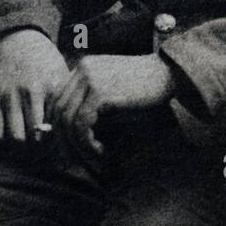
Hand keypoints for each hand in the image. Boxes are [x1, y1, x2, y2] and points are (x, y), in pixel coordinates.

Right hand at [0, 28, 70, 142]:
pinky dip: (7, 142)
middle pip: (36, 136)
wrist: (20, 42)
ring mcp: (10, 94)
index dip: (61, 143)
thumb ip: (69, 101)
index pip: (58, 126)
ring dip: (24, 149)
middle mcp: (30, 90)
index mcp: (52, 86)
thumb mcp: (64, 76)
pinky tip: (17, 138)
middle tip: (48, 152)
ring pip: (15, 138)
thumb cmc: (48, 65)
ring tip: (32, 147)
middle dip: (43, 150)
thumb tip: (77, 132)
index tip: (64, 149)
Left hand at [48, 54, 176, 158]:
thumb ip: (93, 101)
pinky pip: (82, 123)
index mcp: (83, 67)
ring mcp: (89, 78)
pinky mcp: (99, 92)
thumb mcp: (114, 89)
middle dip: (61, 138)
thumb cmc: (146, 87)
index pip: (56, 98)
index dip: (56, 124)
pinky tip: (101, 151)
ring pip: (68, 119)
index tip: (64, 145)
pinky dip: (87, 142)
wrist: (169, 74)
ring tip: (92, 158)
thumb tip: (71, 131)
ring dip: (77, 144)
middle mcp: (82, 69)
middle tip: (72, 159)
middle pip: (57, 109)